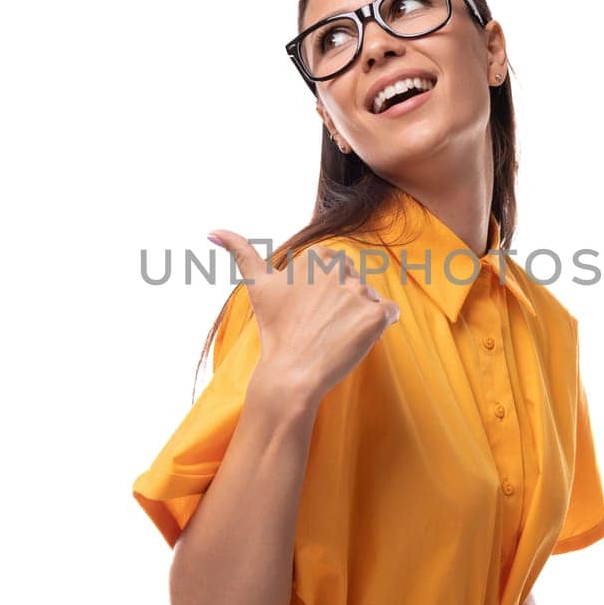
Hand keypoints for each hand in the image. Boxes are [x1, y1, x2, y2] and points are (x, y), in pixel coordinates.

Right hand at [209, 229, 398, 399]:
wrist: (291, 373)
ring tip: (335, 335)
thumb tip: (213, 231)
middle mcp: (339, 269)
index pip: (334, 267)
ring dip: (359, 316)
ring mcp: (359, 292)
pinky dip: (380, 326)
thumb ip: (240, 251)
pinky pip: (391, 313)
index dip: (325, 291)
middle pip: (354, 282)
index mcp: (315, 258)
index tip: (310, 311)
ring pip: (371, 298)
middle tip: (321, 326)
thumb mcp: (257, 286)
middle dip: (343, 302)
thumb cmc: (275, 330)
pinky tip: (357, 338)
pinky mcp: (376, 315)